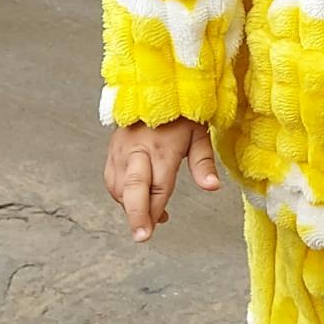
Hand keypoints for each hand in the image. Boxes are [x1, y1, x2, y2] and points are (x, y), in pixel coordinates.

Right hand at [103, 118, 219, 241]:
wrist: (152, 87)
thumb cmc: (180, 113)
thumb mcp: (199, 134)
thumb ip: (204, 163)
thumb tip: (212, 187)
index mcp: (161, 148)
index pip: (157, 186)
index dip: (156, 209)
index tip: (155, 229)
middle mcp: (137, 150)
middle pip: (131, 188)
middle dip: (135, 215)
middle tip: (141, 237)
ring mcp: (120, 150)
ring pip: (118, 187)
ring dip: (130, 207)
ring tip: (148, 220)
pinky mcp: (112, 151)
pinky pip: (111, 180)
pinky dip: (122, 196)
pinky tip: (137, 203)